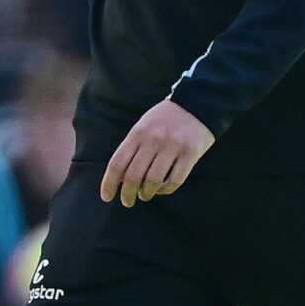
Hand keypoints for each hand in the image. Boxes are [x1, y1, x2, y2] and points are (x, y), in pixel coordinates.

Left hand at [99, 99, 215, 207]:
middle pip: (134, 175)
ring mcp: (172, 147)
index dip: (109, 183)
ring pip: (154, 181)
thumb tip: (120, 178)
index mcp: (137, 134)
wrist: (197, 103)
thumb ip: (132, 149)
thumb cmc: (164, 119)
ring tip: (145, 195)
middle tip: (127, 202)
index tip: (106, 197)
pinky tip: (162, 190)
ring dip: (147, 193)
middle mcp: (153, 141)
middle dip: (127, 194)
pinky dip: (166, 190)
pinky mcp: (190, 154)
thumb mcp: (142, 127)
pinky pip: (175, 180)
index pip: (117, 163)